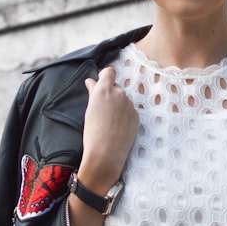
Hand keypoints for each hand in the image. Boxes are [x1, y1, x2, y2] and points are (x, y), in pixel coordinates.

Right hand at [79, 67, 139, 191]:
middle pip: (116, 88)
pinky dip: (125, 116)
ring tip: (110, 122)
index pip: (110, 72)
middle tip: (103, 110)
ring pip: (123, 100)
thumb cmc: (92, 132)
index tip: (102, 83)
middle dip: (111, 95)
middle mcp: (119, 94)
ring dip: (118, 106)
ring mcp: (130, 105)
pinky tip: (118, 127)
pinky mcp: (136, 116)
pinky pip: (130, 111)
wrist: (106, 153)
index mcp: (105, 89)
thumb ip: (93, 92)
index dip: (106, 77)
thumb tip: (92, 81)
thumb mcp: (90, 109)